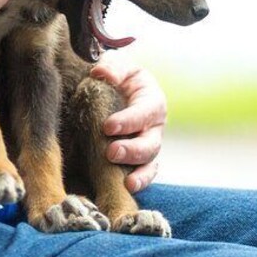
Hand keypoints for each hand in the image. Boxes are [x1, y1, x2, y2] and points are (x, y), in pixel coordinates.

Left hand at [90, 58, 165, 193]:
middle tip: (111, 152)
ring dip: (139, 174)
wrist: (117, 90)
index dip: (129, 120)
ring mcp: (148, 146)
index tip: (107, 126)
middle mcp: (154, 127)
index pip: (144, 112)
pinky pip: (143, 175)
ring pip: (149, 164)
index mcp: (152, 101)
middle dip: (132, 151)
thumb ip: (111, 66)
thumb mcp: (117, 65)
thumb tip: (101, 73)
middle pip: (150, 144)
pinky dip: (138, 184)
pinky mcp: (138, 161)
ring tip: (126, 182)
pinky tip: (125, 190)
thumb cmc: (118, 77)